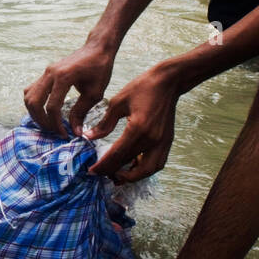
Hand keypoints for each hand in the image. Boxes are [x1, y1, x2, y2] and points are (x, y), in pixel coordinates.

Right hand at [24, 43, 114, 136]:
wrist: (97, 48)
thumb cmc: (99, 69)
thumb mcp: (95, 93)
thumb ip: (81, 112)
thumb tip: (75, 132)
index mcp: (63, 77)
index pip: (52, 107)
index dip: (57, 124)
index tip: (65, 134)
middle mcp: (50, 74)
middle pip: (34, 102)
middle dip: (41, 121)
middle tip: (54, 131)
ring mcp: (46, 72)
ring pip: (29, 96)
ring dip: (35, 113)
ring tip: (48, 123)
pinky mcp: (46, 74)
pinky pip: (32, 90)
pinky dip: (34, 103)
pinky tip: (45, 111)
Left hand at [86, 67, 178, 182]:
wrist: (168, 82)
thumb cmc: (142, 87)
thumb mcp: (118, 102)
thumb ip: (104, 123)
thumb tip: (90, 137)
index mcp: (138, 128)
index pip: (117, 155)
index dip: (103, 165)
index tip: (91, 171)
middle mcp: (152, 139)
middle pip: (131, 165)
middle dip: (114, 173)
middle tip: (101, 174)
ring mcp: (162, 142)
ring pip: (148, 170)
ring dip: (133, 176)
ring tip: (117, 175)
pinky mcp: (167, 141)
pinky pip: (157, 163)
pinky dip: (145, 169)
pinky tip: (132, 166)